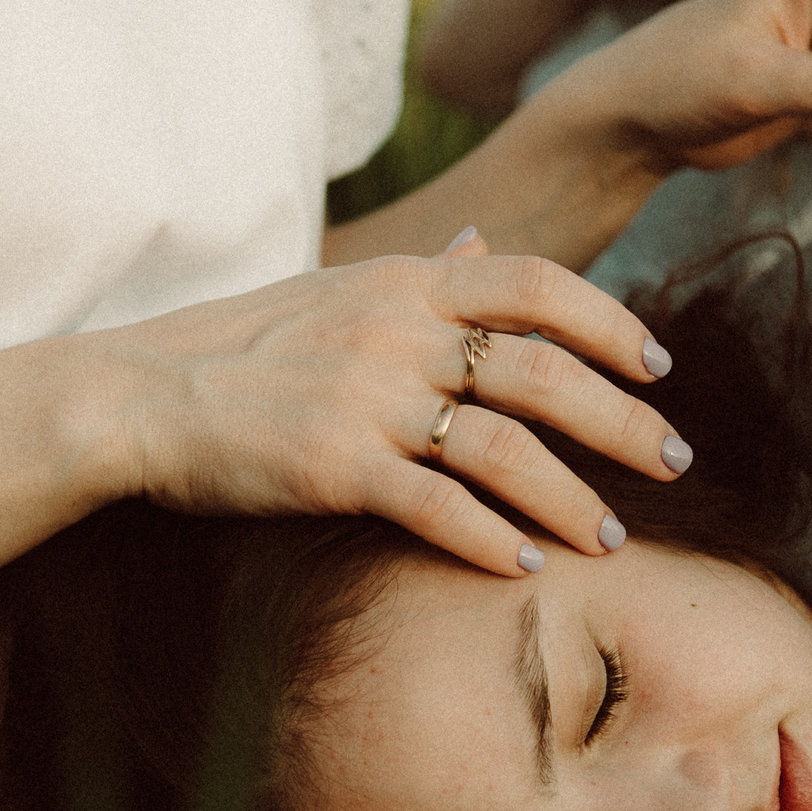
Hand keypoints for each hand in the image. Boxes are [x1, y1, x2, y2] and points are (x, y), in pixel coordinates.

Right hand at [101, 237, 683, 576]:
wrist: (136, 395)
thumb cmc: (238, 347)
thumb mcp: (334, 289)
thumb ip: (419, 273)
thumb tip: (481, 240)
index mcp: (402, 284)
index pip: (535, 283)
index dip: (610, 323)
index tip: (659, 365)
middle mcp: (396, 333)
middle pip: (545, 372)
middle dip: (623, 422)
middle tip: (674, 463)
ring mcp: (367, 400)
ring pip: (506, 448)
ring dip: (573, 498)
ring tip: (614, 538)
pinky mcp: (335, 468)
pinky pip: (437, 508)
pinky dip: (492, 541)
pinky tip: (527, 570)